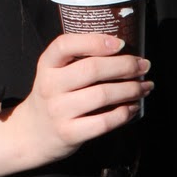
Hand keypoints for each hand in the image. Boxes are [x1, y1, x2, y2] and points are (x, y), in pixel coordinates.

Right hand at [8, 31, 151, 168]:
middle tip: (144, 65)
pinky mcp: (69, 133)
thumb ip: (78, 60)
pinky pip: (104, 121)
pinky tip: (133, 107)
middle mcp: (50, 86)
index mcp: (47, 65)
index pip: (65, 45)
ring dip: (131, 89)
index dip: (95, 41)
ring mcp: (58, 111)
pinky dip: (124, 113)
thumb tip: (124, 51)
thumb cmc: (53, 97)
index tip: (121, 43)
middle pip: (93, 69)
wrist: (31, 134)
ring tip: (144, 86)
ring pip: (102, 95)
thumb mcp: (55, 73)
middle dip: (125, 66)